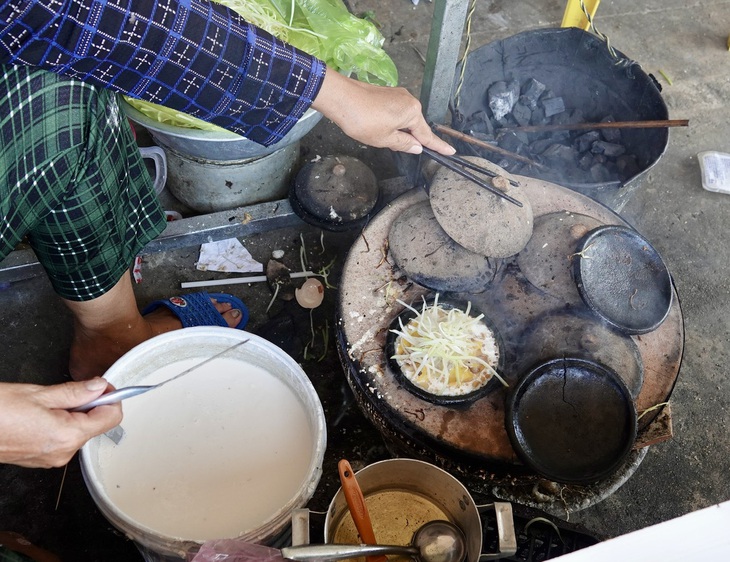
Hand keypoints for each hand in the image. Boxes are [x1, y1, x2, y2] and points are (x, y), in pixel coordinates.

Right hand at [0, 378, 121, 467]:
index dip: (112, 398)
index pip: (111, 418)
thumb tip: (99, 386)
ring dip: (74, 414)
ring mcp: (51, 458)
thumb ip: (75, 392)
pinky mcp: (40, 459)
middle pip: (96, 425)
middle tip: (72, 390)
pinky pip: (63, 439)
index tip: (104, 386)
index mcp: (67, 435)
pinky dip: (61, 424)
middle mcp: (62, 452)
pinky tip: (41, 414)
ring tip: (48, 403)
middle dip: (90, 405)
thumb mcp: (39, 394)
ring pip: (79, 431)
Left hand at [311, 68, 455, 155]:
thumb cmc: (364, 120)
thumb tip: (418, 147)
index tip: (451, 151)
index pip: (427, 134)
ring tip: (379, 135)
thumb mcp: (385, 139)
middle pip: (415, 125)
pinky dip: (391, 122)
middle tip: (394, 146)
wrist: (341, 98)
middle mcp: (409, 100)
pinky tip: (378, 126)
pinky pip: (395, 112)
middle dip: (410, 138)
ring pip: (404, 119)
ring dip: (398, 130)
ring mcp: (398, 94)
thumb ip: (404, 144)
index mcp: (413, 112)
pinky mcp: (387, 93)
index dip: (438, 146)